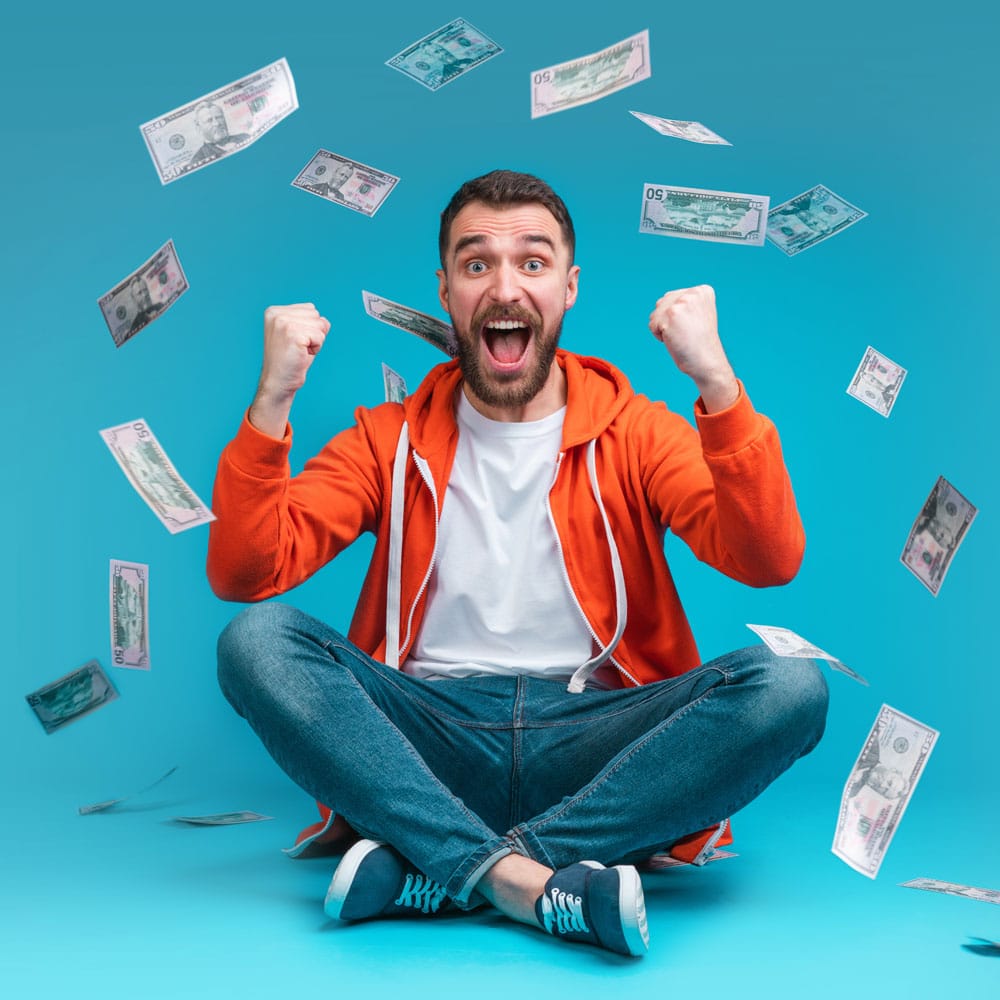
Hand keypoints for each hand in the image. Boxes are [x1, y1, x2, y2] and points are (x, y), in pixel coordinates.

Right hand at [249, 303, 329, 436]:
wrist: (278, 382)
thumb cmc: (289, 360)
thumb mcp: (297, 334)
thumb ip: (308, 321)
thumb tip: (325, 321)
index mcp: (274, 311)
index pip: (310, 309)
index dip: (309, 328)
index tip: (295, 341)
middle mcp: (277, 314)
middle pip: (316, 315)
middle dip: (314, 334)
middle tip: (298, 348)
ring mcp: (284, 323)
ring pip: (320, 325)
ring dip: (315, 342)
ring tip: (299, 352)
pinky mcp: (293, 334)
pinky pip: (320, 337)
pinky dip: (316, 349)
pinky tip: (301, 355)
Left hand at [648, 285, 737, 411]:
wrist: (707, 361)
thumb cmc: (699, 342)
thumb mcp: (697, 314)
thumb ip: (683, 303)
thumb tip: (661, 301)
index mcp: (702, 291)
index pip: (672, 298)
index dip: (677, 317)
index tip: (693, 326)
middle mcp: (693, 293)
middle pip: (662, 304)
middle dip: (668, 321)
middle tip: (686, 333)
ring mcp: (682, 302)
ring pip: (656, 314)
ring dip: (663, 328)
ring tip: (681, 336)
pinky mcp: (672, 314)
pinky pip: (652, 325)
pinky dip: (659, 336)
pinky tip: (675, 340)